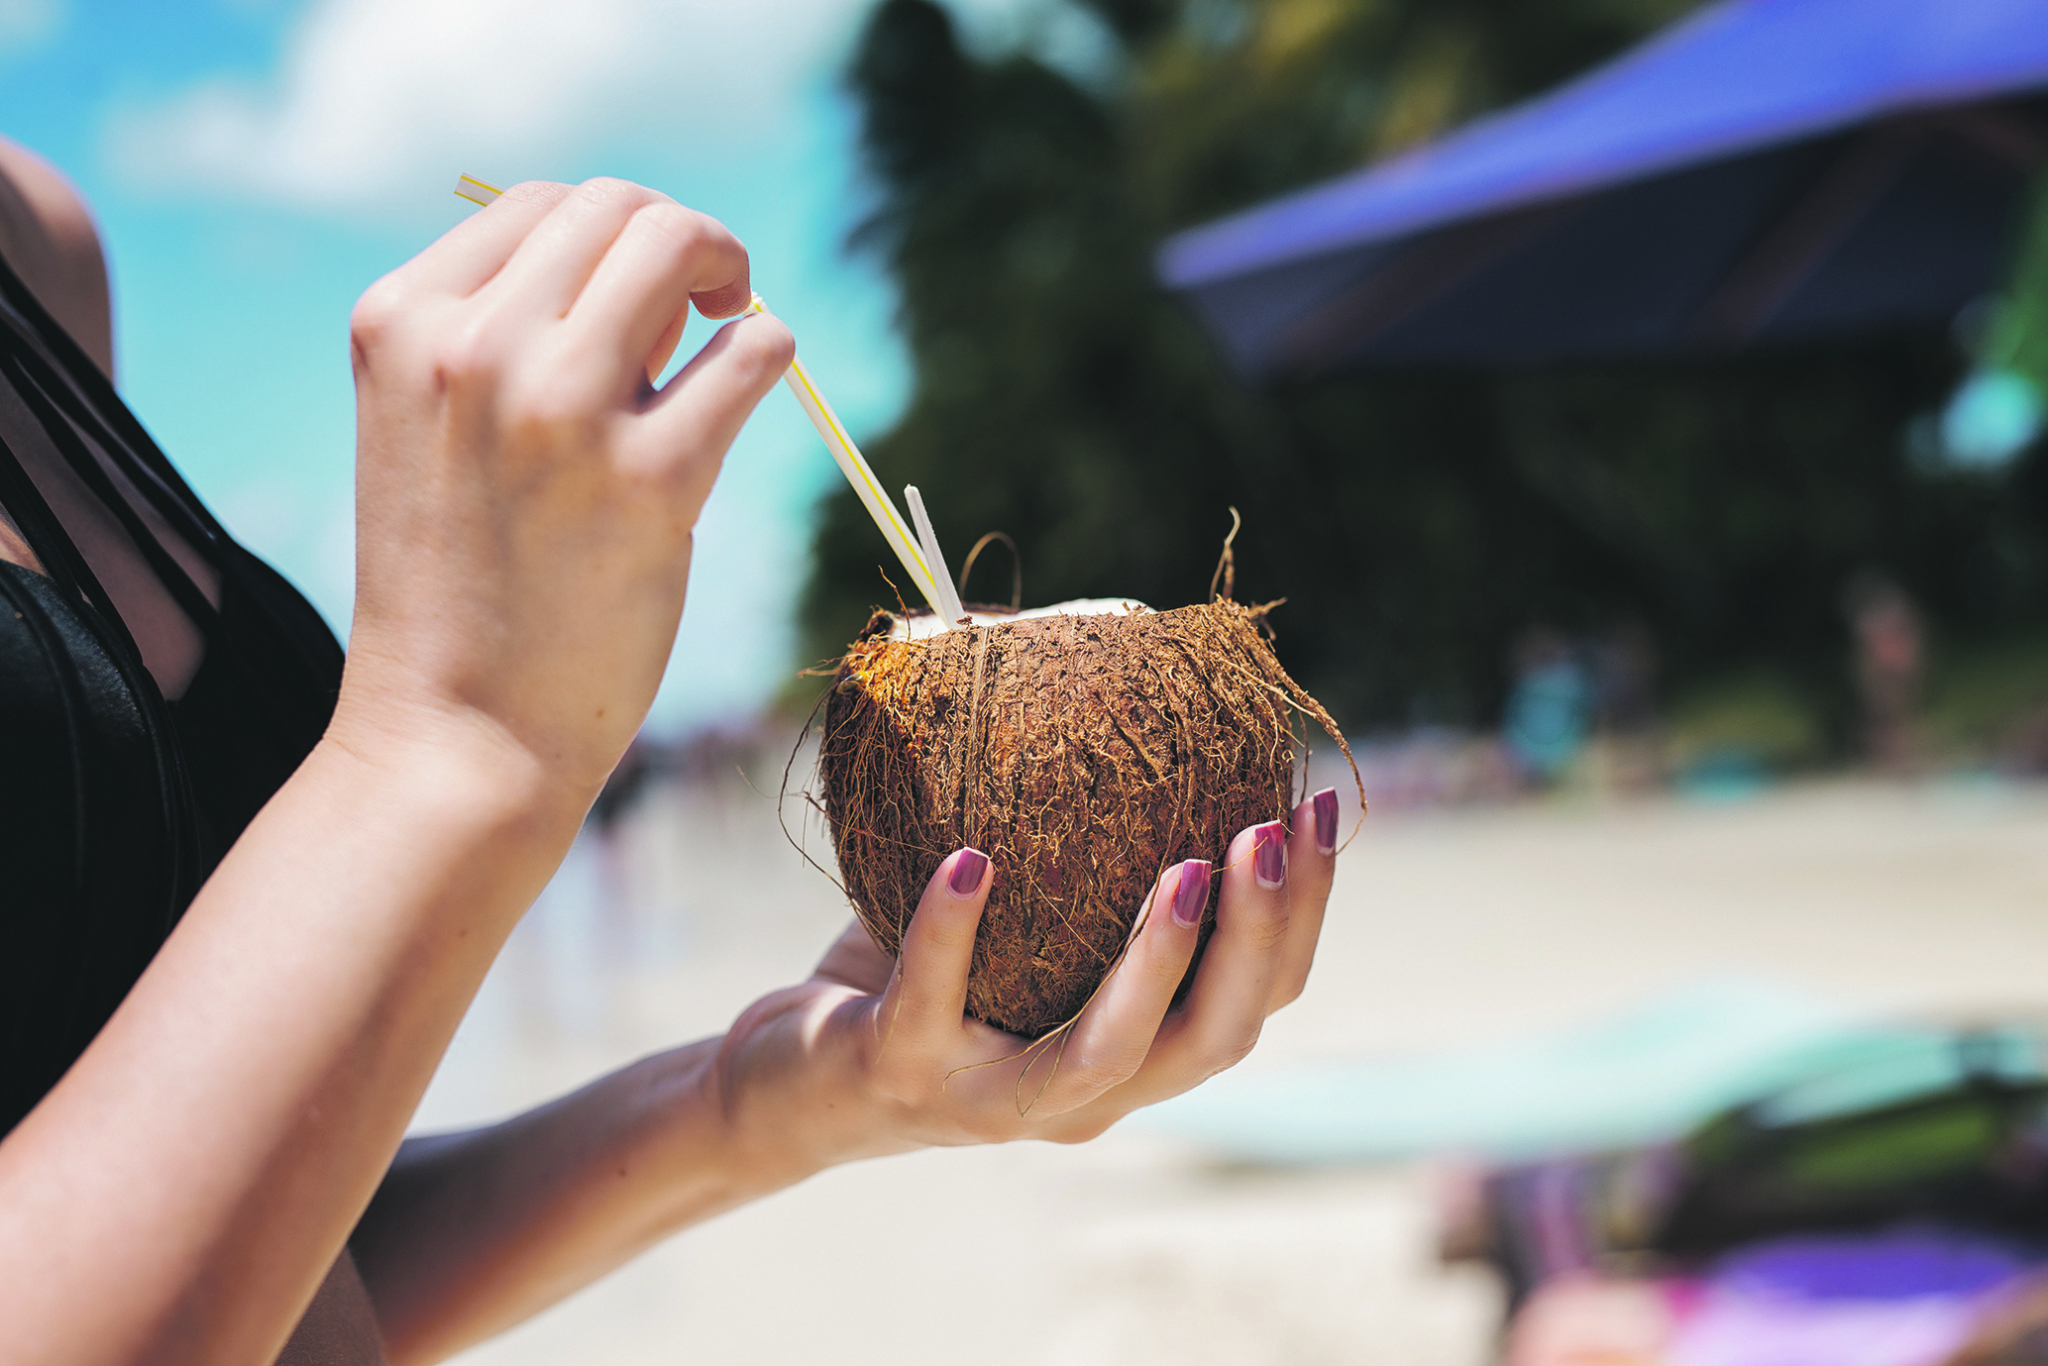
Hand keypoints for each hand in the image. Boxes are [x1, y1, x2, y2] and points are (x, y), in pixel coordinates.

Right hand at [333, 178, 794, 798]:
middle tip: (700, 306)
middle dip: (677, 241)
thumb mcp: (432, 431)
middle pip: (616, 207)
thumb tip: (655, 280)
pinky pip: (754, 354)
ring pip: (681, 246)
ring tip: (726, 330)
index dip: (604, 238)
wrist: (453, 736)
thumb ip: (506, 341)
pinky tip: (749, 390)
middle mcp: (473, 348)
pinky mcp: (653, 479)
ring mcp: (561, 409)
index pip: (535, 204)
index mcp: (402, 324)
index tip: (631, 304)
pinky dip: (769, 352)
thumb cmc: (457, 588)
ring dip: (727, 271)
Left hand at [713, 789, 1341, 1173]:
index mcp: (1130, 1059)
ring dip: (1158, 962)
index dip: (1301, 916)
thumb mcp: (1015, 916)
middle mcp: (1082, 1100)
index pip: (1251, 1003)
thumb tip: (1108, 663)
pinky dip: (954, 931)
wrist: (786, 1085)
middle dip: (1261, 937)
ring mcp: (990, 1102)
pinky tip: (972, 858)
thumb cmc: (913, 976)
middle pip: (1213, 1040)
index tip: (1315, 808)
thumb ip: (1077, 842)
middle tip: (1274, 829)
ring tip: (1187, 866)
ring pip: (1106, 1055)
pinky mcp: (900, 1077)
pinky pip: (934, 1005)